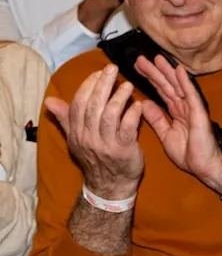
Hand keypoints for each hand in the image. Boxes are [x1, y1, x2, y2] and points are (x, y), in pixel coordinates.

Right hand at [44, 65, 144, 198]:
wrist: (110, 186)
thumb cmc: (97, 157)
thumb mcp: (77, 139)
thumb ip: (66, 118)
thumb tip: (49, 100)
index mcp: (76, 132)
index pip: (78, 104)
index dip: (87, 86)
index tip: (98, 73)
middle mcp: (87, 137)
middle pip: (93, 106)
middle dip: (102, 85)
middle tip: (112, 69)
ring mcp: (105, 144)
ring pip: (109, 115)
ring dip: (118, 97)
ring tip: (127, 85)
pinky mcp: (123, 151)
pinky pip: (127, 129)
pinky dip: (132, 115)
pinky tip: (139, 104)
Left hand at [135, 56, 221, 191]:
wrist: (205, 166)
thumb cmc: (190, 154)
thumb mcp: (166, 135)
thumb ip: (156, 119)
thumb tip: (144, 104)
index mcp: (176, 113)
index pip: (161, 92)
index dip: (150, 80)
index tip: (138, 69)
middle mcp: (184, 107)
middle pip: (167, 86)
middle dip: (155, 72)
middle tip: (141, 59)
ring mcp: (192, 109)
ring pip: (177, 86)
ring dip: (167, 72)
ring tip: (156, 58)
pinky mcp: (199, 113)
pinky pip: (190, 95)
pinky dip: (184, 82)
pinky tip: (178, 70)